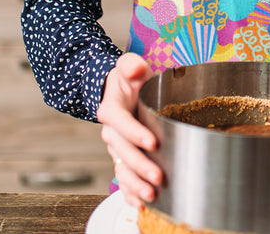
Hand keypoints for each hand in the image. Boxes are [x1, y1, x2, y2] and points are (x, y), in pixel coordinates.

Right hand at [96, 53, 162, 207]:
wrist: (118, 91)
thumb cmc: (129, 79)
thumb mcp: (129, 66)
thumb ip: (130, 65)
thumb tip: (135, 69)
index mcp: (111, 108)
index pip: (120, 121)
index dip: (135, 133)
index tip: (153, 142)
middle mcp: (111, 131)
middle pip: (122, 151)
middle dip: (140, 166)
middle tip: (158, 177)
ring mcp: (116, 147)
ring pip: (121, 169)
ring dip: (135, 184)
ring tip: (152, 195)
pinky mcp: (122, 158)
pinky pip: (122, 179)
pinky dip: (129, 192)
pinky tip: (140, 204)